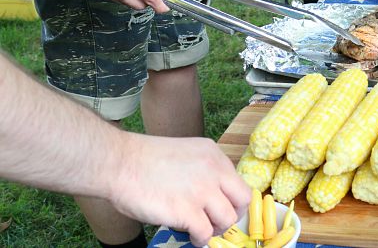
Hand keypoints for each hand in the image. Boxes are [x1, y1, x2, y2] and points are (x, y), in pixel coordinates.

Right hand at [109, 134, 251, 246]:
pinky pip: (206, 234)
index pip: (238, 182)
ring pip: (227, 219)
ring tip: (199, 229)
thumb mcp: (185, 153)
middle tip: (215, 221)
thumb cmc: (143, 159)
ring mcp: (202, 191)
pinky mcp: (187, 212)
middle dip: (231, 214)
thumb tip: (211, 193)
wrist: (119, 162)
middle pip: (242, 201)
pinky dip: (199, 239)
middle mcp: (214, 171)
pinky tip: (190, 235)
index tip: (220, 207)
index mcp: (213, 154)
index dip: (231, 199)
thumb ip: (203, 169)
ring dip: (215, 228)